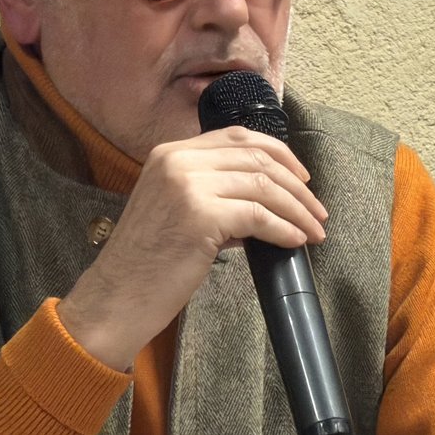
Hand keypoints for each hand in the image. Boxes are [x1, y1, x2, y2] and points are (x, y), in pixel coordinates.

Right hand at [56, 126, 327, 370]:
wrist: (117, 297)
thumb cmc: (147, 262)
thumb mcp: (174, 209)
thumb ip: (212, 193)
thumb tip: (265, 200)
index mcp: (169, 153)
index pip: (237, 137)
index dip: (278, 153)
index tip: (301, 176)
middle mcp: (177, 161)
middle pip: (256, 158)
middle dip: (296, 185)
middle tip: (317, 209)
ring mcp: (187, 186)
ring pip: (264, 186)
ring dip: (297, 209)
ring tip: (314, 229)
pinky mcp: (200, 216)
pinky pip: (259, 217)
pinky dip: (284, 230)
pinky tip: (295, 241)